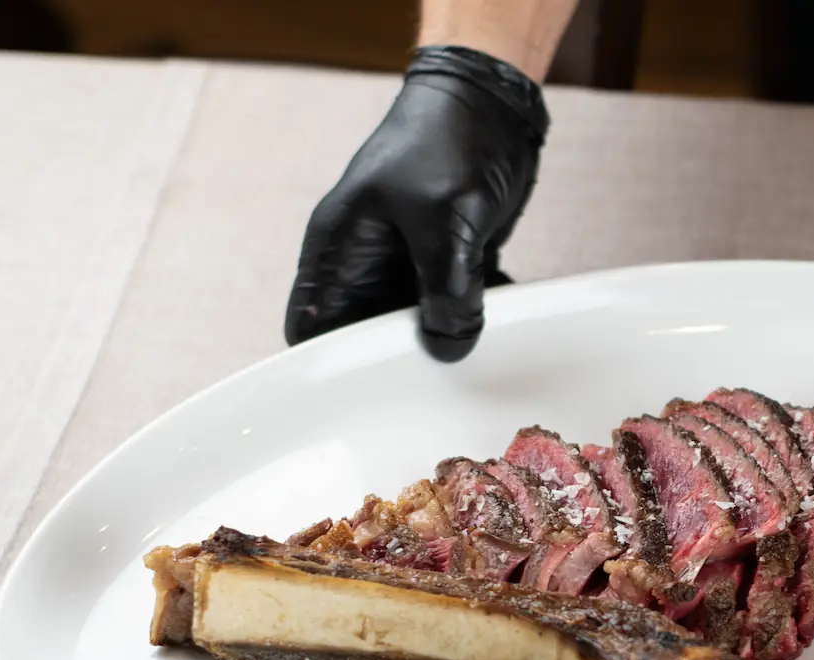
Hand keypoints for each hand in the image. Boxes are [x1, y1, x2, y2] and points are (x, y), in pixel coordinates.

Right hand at [285, 46, 548, 361]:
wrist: (494, 105)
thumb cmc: (448, 139)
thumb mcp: (444, 219)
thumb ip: (446, 289)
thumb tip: (450, 346)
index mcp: (340, 251)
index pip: (313, 326)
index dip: (328, 368)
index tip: (362, 401)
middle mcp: (368, 264)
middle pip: (370, 339)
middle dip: (401, 363)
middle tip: (434, 388)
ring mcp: (409, 266)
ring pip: (420, 329)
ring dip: (448, 340)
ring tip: (475, 354)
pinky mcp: (449, 265)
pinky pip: (457, 309)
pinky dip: (478, 317)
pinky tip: (500, 316)